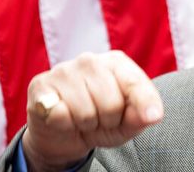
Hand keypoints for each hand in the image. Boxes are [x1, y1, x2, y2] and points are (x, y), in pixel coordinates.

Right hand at [21, 51, 163, 170]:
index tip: (151, 117)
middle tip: (99, 119)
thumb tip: (153, 116)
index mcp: (117, 62)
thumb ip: (143, 115)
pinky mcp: (40, 85)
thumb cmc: (102, 121)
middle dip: (108, 121)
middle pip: (111, 104)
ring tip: (82, 119)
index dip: (144, 106)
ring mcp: (63, 70)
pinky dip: (64, 124)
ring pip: (85, 112)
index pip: (136, 83)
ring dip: (85, 125)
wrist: (63, 134)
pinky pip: (59, 114)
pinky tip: (62, 116)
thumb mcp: (128, 122)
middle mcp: (90, 60)